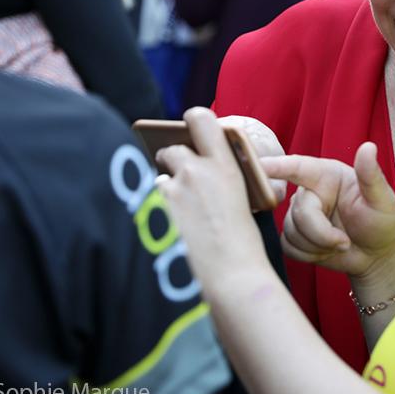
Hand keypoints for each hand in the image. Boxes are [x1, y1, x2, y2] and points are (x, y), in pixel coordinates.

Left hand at [156, 107, 271, 289]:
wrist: (232, 275)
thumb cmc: (243, 241)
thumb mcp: (240, 196)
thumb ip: (219, 175)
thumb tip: (196, 166)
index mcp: (225, 163)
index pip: (201, 117)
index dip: (192, 119)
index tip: (189, 126)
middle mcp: (196, 170)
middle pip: (173, 149)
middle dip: (172, 160)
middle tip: (177, 174)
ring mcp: (173, 191)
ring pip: (159, 178)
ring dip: (166, 190)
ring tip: (179, 211)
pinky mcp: (155, 212)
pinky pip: (151, 201)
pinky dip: (158, 211)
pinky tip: (171, 228)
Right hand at [262, 143, 394, 277]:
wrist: (376, 255)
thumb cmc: (382, 223)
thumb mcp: (382, 200)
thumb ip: (371, 175)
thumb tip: (368, 147)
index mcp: (327, 175)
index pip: (297, 167)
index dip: (275, 167)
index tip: (257, 166)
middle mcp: (309, 191)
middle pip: (298, 212)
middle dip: (321, 233)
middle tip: (344, 241)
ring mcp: (299, 213)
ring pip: (291, 232)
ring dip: (318, 246)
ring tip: (340, 243)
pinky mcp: (293, 235)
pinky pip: (288, 247)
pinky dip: (309, 255)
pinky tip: (326, 251)